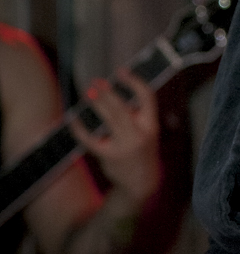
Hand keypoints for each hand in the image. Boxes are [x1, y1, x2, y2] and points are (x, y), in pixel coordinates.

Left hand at [72, 70, 160, 204]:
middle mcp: (140, 134)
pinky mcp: (110, 156)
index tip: (121, 71)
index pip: (147, 97)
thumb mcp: (147, 131)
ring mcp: (125, 146)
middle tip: (95, 81)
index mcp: (151, 125)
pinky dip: (80, 128)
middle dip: (108, 93)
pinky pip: (92, 140)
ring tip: (87, 93)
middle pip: (123, 108)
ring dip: (98, 104)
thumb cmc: (141, 149)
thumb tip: (112, 90)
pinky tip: (73, 119)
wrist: (142, 182)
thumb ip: (136, 114)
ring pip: (110, 120)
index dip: (134, 81)